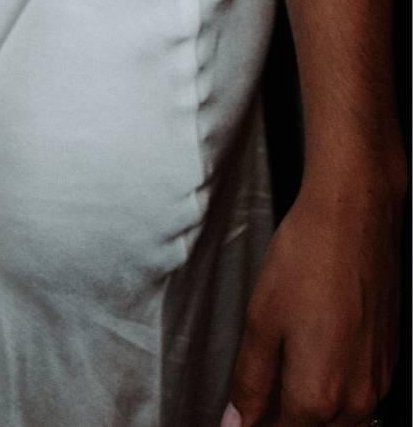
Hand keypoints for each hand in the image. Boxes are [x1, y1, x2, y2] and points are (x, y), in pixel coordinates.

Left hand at [223, 168, 403, 424]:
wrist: (355, 218)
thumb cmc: (308, 258)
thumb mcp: (261, 320)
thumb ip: (249, 380)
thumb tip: (236, 421)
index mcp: (318, 396)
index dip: (256, 423)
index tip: (242, 415)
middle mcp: (355, 399)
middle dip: (285, 417)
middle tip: (259, 395)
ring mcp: (377, 382)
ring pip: (341, 419)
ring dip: (312, 407)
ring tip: (285, 370)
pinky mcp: (388, 361)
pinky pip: (360, 394)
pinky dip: (336, 387)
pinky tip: (316, 352)